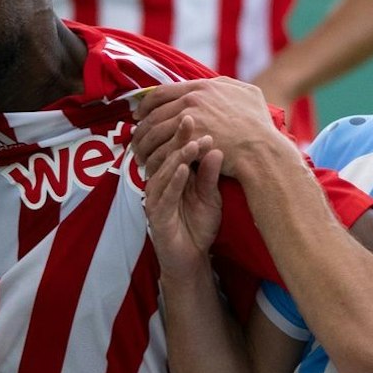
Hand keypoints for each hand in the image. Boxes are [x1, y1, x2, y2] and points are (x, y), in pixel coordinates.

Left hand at [132, 77, 286, 179]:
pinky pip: (161, 149)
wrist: (262, 149)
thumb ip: (229, 87)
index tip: (139, 115)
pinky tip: (149, 167)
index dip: (146, 104)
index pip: (162, 92)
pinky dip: (152, 159)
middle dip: (140, 128)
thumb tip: (218, 84)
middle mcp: (193, 99)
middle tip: (134, 140)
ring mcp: (190, 119)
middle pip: (154, 113)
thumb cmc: (259, 126)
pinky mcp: (189, 140)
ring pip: (154, 131)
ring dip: (143, 145)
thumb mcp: (248, 95)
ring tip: (138, 157)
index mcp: (203, 87)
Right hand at [142, 114, 225, 277]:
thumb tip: (216, 148)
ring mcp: (155, 198)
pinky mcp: (156, 215)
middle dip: (178, 138)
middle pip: (165, 155)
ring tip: (192, 143)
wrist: (192, 258)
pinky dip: (173, 181)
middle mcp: (160, 184)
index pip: (174, 149)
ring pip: (163, 172)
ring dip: (177, 156)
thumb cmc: (199, 225)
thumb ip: (210, 175)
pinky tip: (183, 169)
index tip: (195, 114)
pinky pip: (164, 195)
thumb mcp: (210, 196)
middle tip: (191, 120)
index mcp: (172, 176)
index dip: (183, 133)